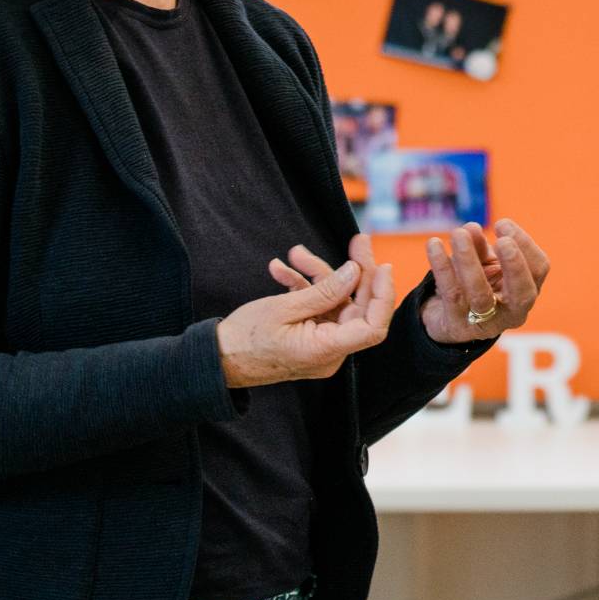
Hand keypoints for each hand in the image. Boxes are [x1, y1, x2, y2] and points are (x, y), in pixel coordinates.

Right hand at [217, 248, 395, 387]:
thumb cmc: (244, 339)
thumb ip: (324, 291)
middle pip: (357, 307)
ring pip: (335, 302)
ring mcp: (320, 344)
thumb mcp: (283, 308)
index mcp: (326, 351)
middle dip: (355, 272)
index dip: (382, 296)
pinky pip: (318, 308)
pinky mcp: (310, 336)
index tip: (382, 266)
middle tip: (358, 240)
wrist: (216, 359)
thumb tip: (355, 271)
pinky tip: (281, 271)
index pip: (373, 327)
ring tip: (295, 254)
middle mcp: (329, 351)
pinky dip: (303, 288)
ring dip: (318, 276)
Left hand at [420, 219, 549, 343]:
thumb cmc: (473, 284)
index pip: (538, 269)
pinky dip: (442, 267)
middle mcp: (512, 313)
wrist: (444, 318)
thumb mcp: (482, 263)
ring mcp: (485, 324)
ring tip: (459, 234)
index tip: (502, 224)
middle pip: (522, 293)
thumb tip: (471, 228)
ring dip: (470, 261)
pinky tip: (434, 245)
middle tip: (503, 241)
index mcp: (526, 292)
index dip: (524, 244)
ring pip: (481, 294)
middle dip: (514, 265)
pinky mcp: (456, 326)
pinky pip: (451, 294)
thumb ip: (480, 245)